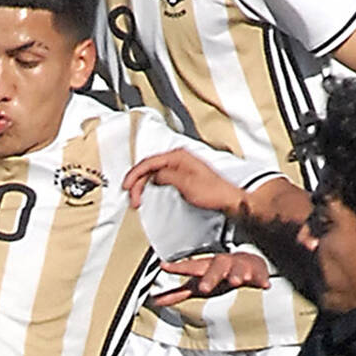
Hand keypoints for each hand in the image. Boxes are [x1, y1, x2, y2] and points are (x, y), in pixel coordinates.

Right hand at [123, 149, 249, 212]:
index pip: (149, 162)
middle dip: (137, 182)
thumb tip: (154, 177)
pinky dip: (150, 184)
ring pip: (153, 172)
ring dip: (142, 184)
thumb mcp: (185, 184)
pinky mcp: (181, 175)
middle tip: (132, 197)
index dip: (135, 174)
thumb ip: (166, 176)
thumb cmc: (213, 192)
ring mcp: (180, 166)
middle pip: (149, 167)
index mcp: (178, 156)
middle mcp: (179, 158)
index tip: (127, 185)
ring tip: (137, 198)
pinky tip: (148, 191)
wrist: (228, 199)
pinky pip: (160, 176)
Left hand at [148, 252, 269, 306]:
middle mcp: (222, 265)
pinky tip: (263, 285)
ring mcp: (240, 268)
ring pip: (238, 269)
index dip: (177, 267)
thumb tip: (155, 301)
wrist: (248, 264)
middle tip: (203, 287)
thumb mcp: (197, 285)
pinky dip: (261, 279)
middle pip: (215, 268)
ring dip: (237, 274)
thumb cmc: (218, 277)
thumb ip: (178, 293)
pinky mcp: (257, 275)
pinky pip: (260, 276)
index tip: (163, 266)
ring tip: (237, 280)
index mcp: (205, 268)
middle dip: (210, 277)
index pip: (190, 267)